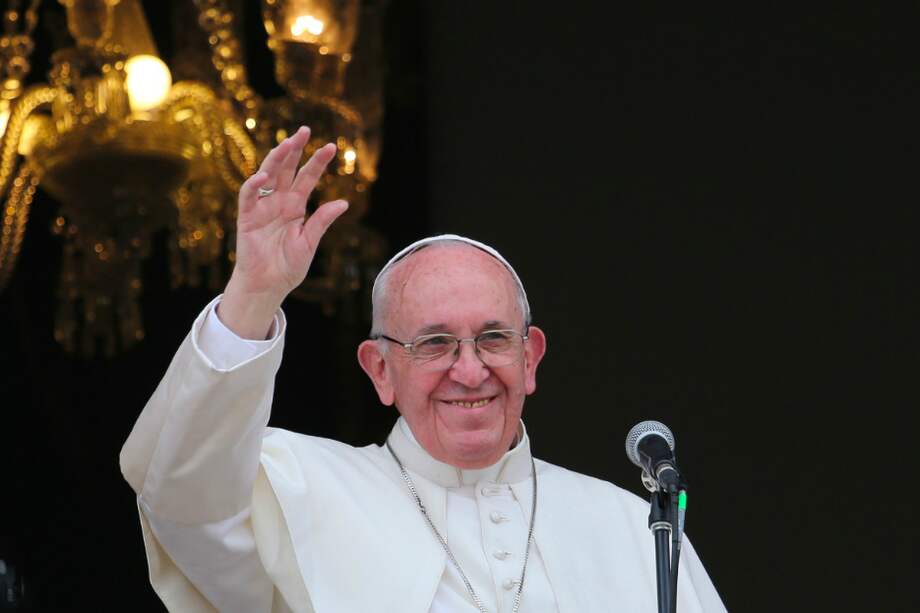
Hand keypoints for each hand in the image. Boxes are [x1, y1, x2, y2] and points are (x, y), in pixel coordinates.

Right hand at [219, 126, 347, 338]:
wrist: (268, 286)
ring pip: (268, 176)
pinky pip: (248, 197)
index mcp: (296, 207)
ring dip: (276, 159)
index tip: (331, 146)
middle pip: (287, 170)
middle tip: (305, 130)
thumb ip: (322, 222)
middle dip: (295, 150)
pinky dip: (253, 185)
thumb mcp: (309, 243)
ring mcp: (262, 208)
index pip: (308, 178)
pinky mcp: (247, 218)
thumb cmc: (288, 266)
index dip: (318, 162)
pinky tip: (263, 174)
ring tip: (288, 143)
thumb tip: (343, 202)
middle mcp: (279, 202)